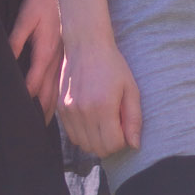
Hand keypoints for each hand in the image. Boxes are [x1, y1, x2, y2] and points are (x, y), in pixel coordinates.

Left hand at [9, 0, 63, 122]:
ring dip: (50, 108)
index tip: (18, 115)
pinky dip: (58, 97)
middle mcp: (56, 60)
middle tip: (32, 133)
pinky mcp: (66, 58)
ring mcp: (63, 60)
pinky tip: (55, 107)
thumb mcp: (26, 16)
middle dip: (41, 112)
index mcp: (45, 50)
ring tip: (43, 126)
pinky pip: (61, 83)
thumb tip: (7, 59)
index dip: (26, 100)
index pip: (34, 83)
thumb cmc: (41, 1)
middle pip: (49, 93)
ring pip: (57, 90)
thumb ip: (16, 38)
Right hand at [58, 39, 142, 158]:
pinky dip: (83, 134)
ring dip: (96, 140)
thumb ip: (134, 119)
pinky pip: (72, 136)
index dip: (122, 141)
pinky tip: (91, 119)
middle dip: (110, 143)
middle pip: (98, 149)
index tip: (124, 127)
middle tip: (115, 125)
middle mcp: (83, 112)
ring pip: (83, 145)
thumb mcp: (131, 88)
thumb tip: (134, 146)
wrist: (86, 44)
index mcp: (103, 106)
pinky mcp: (60, 108)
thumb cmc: (112, 65)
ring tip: (103, 122)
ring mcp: (69, 111)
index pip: (113, 145)